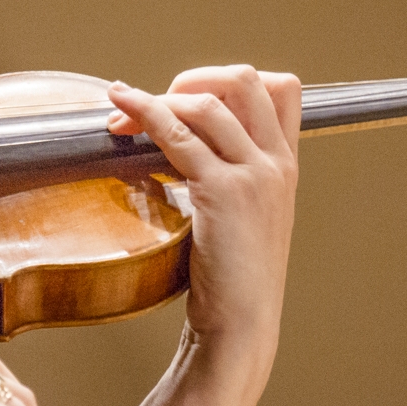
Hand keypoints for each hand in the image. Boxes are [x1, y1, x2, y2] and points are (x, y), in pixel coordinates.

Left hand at [107, 65, 300, 405]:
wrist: (241, 327)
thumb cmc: (233, 282)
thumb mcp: (247, 220)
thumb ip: (232, 180)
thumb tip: (184, 150)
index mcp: (287, 167)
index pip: (281, 88)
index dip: (230, 80)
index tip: (190, 98)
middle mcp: (277, 164)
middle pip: (243, 79)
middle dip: (191, 78)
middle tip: (154, 102)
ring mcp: (254, 175)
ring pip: (204, 102)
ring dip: (156, 98)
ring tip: (121, 114)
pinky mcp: (222, 193)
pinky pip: (177, 135)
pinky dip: (144, 112)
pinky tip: (119, 111)